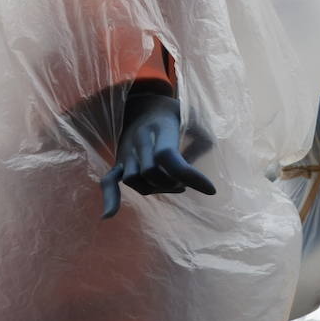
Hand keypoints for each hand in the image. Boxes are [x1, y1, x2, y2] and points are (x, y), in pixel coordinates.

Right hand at [100, 94, 215, 218]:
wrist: (145, 105)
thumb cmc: (177, 113)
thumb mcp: (196, 118)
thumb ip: (201, 142)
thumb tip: (196, 171)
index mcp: (161, 128)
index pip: (168, 156)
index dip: (189, 175)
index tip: (210, 190)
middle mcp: (140, 140)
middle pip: (151, 173)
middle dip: (173, 183)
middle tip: (186, 183)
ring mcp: (126, 151)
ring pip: (134, 181)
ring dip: (156, 189)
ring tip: (174, 185)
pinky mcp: (119, 161)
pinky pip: (109, 181)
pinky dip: (110, 197)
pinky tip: (109, 215)